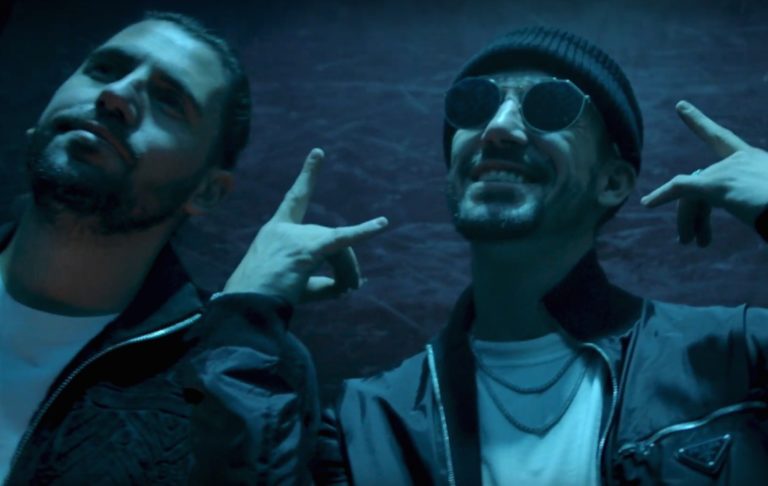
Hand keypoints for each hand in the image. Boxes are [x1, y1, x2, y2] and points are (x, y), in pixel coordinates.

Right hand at [222, 148, 388, 303]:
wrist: (248, 308)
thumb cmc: (265, 299)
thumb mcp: (295, 286)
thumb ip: (324, 283)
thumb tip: (353, 284)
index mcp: (275, 231)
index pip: (295, 199)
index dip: (307, 176)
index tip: (319, 153)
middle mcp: (285, 228)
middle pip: (332, 237)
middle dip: (345, 265)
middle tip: (350, 288)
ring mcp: (295, 237)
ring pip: (339, 249)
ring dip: (348, 273)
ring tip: (347, 292)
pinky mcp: (307, 250)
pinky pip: (342, 240)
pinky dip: (364, 231)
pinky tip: (382, 224)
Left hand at [641, 100, 767, 245]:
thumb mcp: (763, 196)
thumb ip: (746, 196)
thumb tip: (727, 208)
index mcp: (754, 159)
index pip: (721, 138)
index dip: (699, 123)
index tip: (680, 107)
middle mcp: (740, 159)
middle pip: (701, 182)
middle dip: (693, 213)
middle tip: (689, 239)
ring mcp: (729, 170)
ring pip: (692, 193)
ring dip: (688, 220)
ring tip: (687, 242)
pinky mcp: (719, 185)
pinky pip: (681, 188)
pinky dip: (662, 194)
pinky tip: (647, 202)